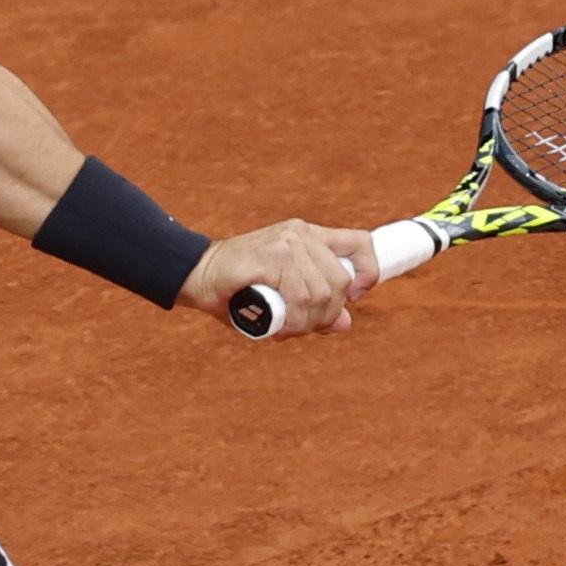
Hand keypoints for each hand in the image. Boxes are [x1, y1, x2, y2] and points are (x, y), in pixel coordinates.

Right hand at [180, 218, 373, 335]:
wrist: (198, 276)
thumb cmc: (238, 288)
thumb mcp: (284, 296)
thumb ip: (315, 306)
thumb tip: (345, 324)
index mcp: (309, 236)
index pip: (360, 244)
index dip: (367, 273)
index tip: (354, 298)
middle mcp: (301, 235)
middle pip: (340, 280)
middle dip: (326, 314)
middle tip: (303, 328)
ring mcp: (286, 243)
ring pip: (321, 293)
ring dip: (306, 323)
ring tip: (287, 330)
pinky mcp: (271, 256)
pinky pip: (299, 297)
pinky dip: (293, 321)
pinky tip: (280, 327)